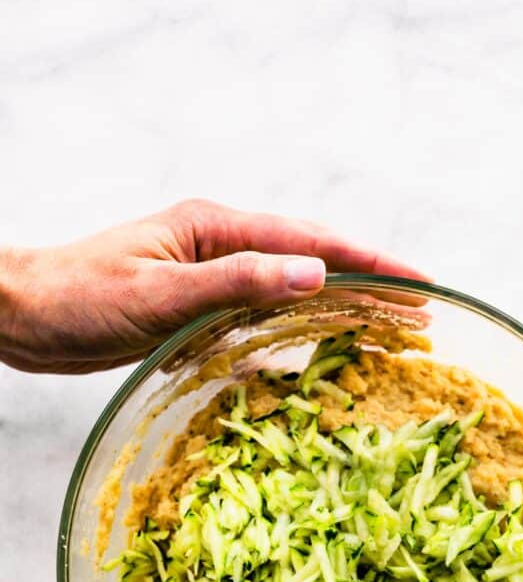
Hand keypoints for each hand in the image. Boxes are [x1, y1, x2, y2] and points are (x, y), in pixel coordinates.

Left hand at [0, 198, 425, 372]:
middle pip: (313, 263)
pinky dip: (298, 333)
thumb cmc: (81, 297)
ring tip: (389, 331)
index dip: (372, 263)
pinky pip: (264, 318)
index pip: (313, 243)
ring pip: (293, 292)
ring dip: (341, 310)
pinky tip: (319, 352)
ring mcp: (212, 276)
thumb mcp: (162, 292)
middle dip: (371, 286)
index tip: (421, 282)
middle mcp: (222, 246)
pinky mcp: (200, 308)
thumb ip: (238, 283)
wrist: (26, 316)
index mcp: (217, 228)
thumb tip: (316, 275)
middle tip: (424, 314)